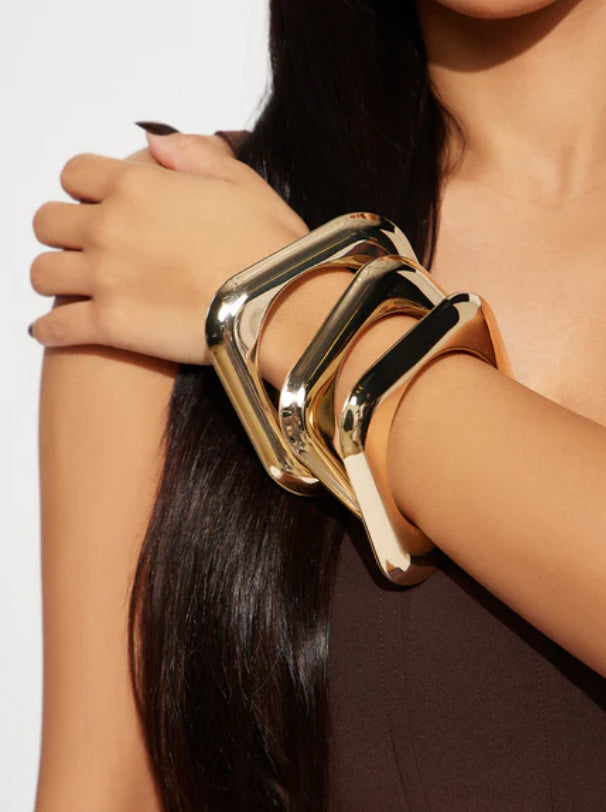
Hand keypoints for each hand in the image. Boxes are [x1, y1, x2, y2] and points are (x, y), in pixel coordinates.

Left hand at [29, 132, 309, 363]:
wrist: (280, 305)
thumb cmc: (270, 247)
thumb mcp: (241, 181)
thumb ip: (193, 155)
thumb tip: (155, 144)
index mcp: (137, 185)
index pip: (75, 173)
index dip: (83, 187)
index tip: (95, 202)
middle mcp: (109, 226)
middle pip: (48, 221)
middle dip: (61, 232)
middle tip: (82, 247)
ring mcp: (104, 277)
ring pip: (42, 273)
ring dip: (52, 277)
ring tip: (70, 289)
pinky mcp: (109, 325)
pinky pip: (55, 327)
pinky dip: (49, 329)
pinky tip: (53, 331)